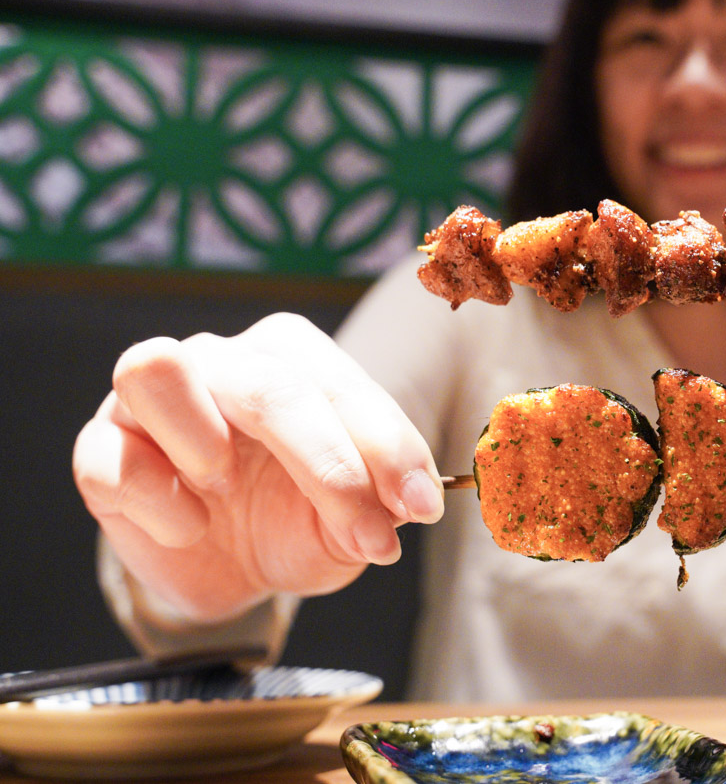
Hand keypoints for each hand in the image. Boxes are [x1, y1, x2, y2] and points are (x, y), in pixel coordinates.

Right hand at [73, 313, 442, 622]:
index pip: (339, 381)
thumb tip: (411, 504)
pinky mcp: (100, 451)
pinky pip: (114, 457)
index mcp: (291, 360)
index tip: (421, 505)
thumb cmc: (293, 522)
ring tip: (229, 486)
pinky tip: (191, 527)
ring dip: (206, 440)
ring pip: (156, 368)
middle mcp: (221, 361)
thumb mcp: (350, 522)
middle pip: (266, 383)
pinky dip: (160, 501)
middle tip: (368, 533)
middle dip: (329, 463)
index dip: (386, 445)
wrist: (226, 571)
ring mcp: (149, 401)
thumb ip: (380, 505)